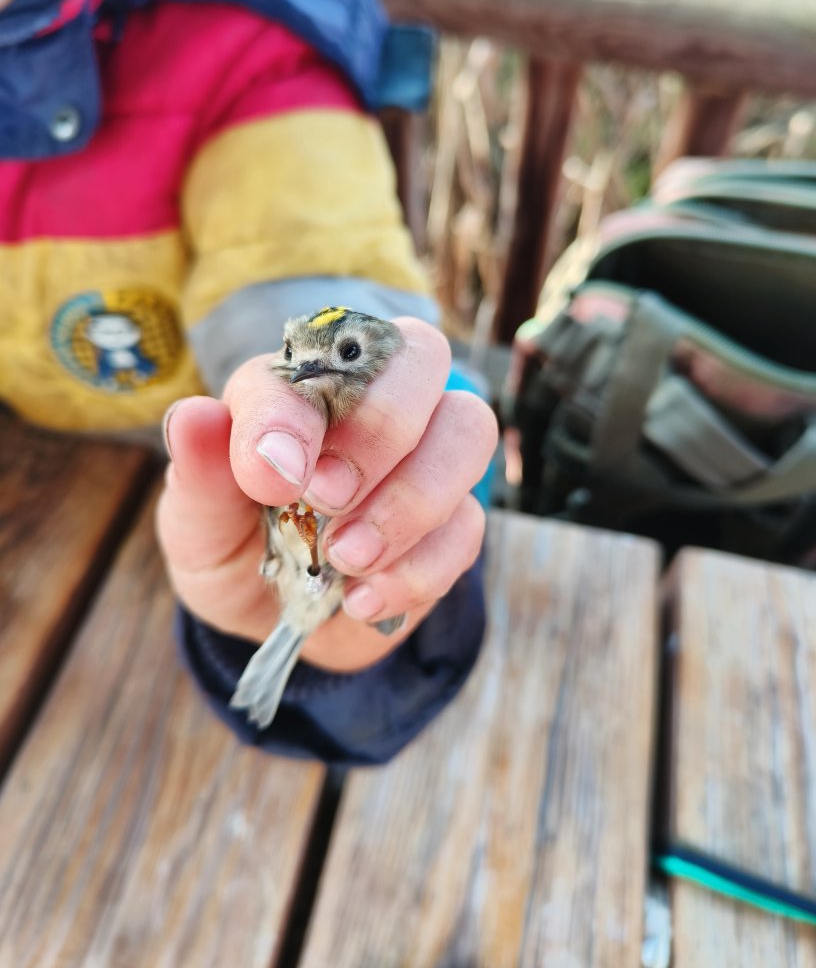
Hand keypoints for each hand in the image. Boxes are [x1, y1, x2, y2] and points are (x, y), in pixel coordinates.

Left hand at [155, 318, 496, 672]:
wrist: (273, 616)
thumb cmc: (231, 543)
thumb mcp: (195, 520)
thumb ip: (201, 471)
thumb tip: (195, 418)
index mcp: (305, 380)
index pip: (321, 351)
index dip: (300, 413)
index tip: (273, 482)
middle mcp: (377, 400)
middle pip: (422, 356)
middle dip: (378, 433)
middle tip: (326, 501)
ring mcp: (426, 457)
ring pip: (468, 429)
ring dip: (410, 501)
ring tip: (347, 558)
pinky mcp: (453, 523)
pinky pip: (468, 526)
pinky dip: (417, 569)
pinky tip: (362, 600)